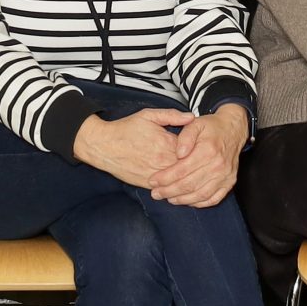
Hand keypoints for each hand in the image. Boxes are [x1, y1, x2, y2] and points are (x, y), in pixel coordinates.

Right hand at [73, 109, 191, 189]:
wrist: (103, 146)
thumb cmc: (126, 129)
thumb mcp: (149, 115)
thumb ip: (172, 115)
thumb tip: (192, 117)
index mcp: (166, 143)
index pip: (193, 149)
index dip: (199, 148)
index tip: (202, 147)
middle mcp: (163, 161)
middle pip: (189, 168)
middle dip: (197, 165)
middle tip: (203, 163)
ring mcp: (156, 175)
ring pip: (180, 181)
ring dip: (188, 178)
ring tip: (195, 174)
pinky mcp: (147, 185)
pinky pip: (167, 189)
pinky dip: (175, 187)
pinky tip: (181, 183)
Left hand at [151, 105, 248, 207]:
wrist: (233, 130)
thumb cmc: (212, 127)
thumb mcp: (195, 124)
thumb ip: (185, 137)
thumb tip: (178, 153)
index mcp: (208, 151)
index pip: (182, 170)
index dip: (165, 178)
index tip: (153, 181)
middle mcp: (218, 165)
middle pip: (189, 185)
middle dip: (169, 191)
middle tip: (156, 193)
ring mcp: (225, 176)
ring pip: (200, 195)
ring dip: (182, 200)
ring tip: (168, 198)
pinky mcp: (229, 183)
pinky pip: (213, 199)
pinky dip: (199, 203)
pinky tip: (187, 201)